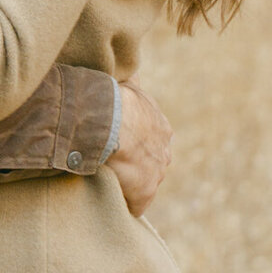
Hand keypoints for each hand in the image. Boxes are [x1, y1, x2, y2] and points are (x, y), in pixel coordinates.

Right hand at [106, 80, 172, 217]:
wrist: (112, 121)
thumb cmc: (116, 100)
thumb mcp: (128, 85)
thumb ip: (132, 82)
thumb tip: (132, 67)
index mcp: (161, 127)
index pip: (153, 140)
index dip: (137, 143)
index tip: (123, 142)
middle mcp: (164, 152)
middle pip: (151, 163)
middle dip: (136, 163)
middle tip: (114, 160)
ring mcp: (156, 175)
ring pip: (143, 184)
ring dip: (128, 182)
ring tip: (107, 177)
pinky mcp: (144, 194)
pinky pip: (134, 205)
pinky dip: (122, 201)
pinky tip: (107, 195)